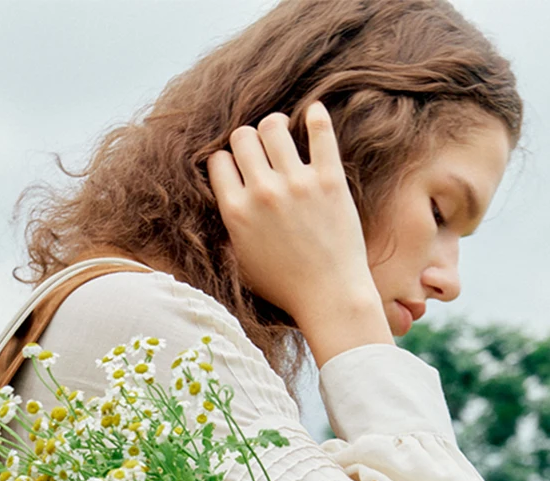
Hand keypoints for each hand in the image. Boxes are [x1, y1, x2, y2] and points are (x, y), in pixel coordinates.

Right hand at [206, 102, 392, 364]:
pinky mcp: (330, 179)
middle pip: (243, 136)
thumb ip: (227, 231)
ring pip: (274, 126)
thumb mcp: (241, 264)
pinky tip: (313, 113)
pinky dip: (316, 116)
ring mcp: (297, 183)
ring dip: (276, 126)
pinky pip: (320, 131)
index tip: (238, 168)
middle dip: (248, 140)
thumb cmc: (284, 288)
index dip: (226, 161)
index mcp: (236, 212)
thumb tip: (221, 203)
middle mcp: (263, 193)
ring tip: (284, 133)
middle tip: (261, 151)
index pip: (219, 160)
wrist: (329, 297)